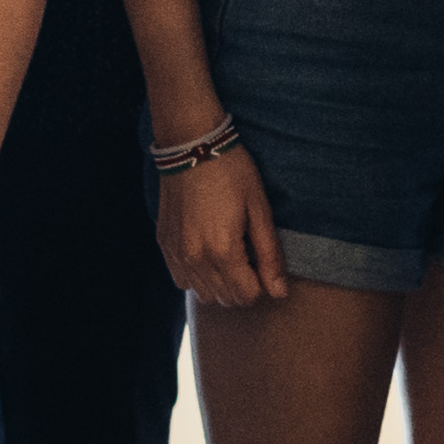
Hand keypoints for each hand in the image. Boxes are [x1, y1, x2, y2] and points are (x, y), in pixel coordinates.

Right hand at [150, 140, 288, 305]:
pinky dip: (197, 276)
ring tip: (229, 253)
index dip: (261, 285)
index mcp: (222, 251)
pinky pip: (181, 280)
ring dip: (220, 283)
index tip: (263, 262)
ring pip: (202, 294)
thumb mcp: (259, 210)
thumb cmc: (231, 172)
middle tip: (249, 255)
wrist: (191, 145)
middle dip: (242, 285)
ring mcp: (176, 253)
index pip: (246, 296)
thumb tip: (279, 292)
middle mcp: (195, 259)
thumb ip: (269, 255)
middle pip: (225, 299)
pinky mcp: (164, 244)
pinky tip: (208, 252)